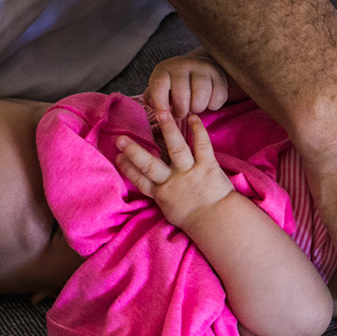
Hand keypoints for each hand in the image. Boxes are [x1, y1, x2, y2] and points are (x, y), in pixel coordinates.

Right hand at [114, 111, 232, 229]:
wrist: (219, 222)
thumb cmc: (197, 220)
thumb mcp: (174, 213)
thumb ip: (165, 199)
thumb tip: (158, 191)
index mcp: (162, 194)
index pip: (140, 181)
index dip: (128, 169)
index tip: (117, 157)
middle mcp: (173, 182)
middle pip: (150, 165)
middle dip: (134, 152)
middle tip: (121, 139)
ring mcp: (190, 173)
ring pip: (176, 149)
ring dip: (168, 130)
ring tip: (161, 113)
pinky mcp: (208, 167)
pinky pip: (202, 146)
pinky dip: (199, 131)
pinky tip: (193, 118)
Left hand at [143, 54, 231, 119]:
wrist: (201, 69)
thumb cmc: (177, 84)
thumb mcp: (162, 88)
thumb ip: (154, 98)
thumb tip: (155, 109)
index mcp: (164, 69)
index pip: (159, 86)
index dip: (160, 104)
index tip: (163, 117)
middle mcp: (182, 65)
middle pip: (181, 95)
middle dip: (181, 111)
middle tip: (181, 113)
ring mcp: (202, 68)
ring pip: (200, 98)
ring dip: (197, 108)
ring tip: (195, 108)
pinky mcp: (218, 74)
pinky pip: (217, 97)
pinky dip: (213, 105)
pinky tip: (208, 102)